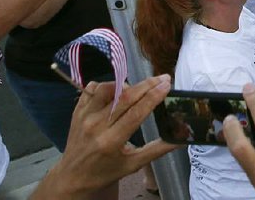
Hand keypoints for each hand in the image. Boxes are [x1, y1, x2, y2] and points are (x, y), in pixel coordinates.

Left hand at [32, 75, 177, 198]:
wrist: (72, 177)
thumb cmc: (105, 171)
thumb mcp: (133, 164)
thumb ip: (157, 150)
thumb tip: (181, 138)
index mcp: (111, 141)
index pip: (136, 112)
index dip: (153, 96)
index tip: (167, 85)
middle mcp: (96, 126)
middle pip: (125, 97)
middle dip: (147, 85)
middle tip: (163, 78)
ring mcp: (84, 116)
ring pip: (107, 88)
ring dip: (126, 84)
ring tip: (138, 89)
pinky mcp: (77, 111)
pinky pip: (91, 89)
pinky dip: (106, 85)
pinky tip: (116, 91)